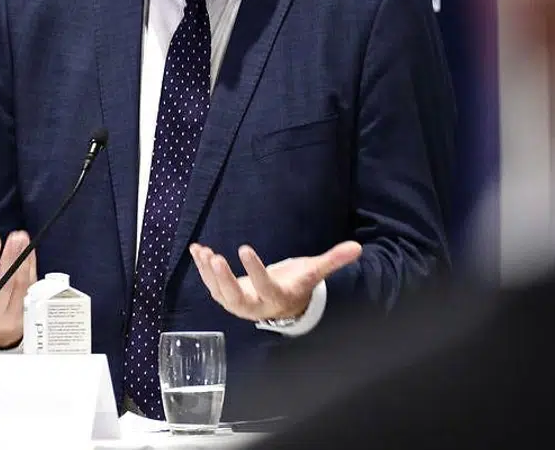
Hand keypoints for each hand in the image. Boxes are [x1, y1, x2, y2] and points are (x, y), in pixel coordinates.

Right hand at [0, 232, 35, 349]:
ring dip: (23, 260)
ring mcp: (12, 310)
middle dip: (8, 260)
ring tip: (22, 238)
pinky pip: (32, 286)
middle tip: (14, 236)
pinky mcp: (27, 307)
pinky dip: (32, 267)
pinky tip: (30, 249)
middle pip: (2, 284)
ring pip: (19, 284)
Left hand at [189, 241, 361, 321]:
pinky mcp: (228, 297)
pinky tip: (197, 250)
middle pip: (236, 298)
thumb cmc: (298, 284)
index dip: (255, 270)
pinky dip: (203, 269)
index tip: (244, 248)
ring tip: (203, 252)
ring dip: (208, 273)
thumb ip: (333, 261)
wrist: (284, 302)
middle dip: (223, 279)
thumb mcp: (314, 272)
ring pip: (220, 293)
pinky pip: (212, 285)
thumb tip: (357, 248)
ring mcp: (239, 303)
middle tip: (215, 258)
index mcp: (277, 298)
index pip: (265, 287)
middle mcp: (256, 306)